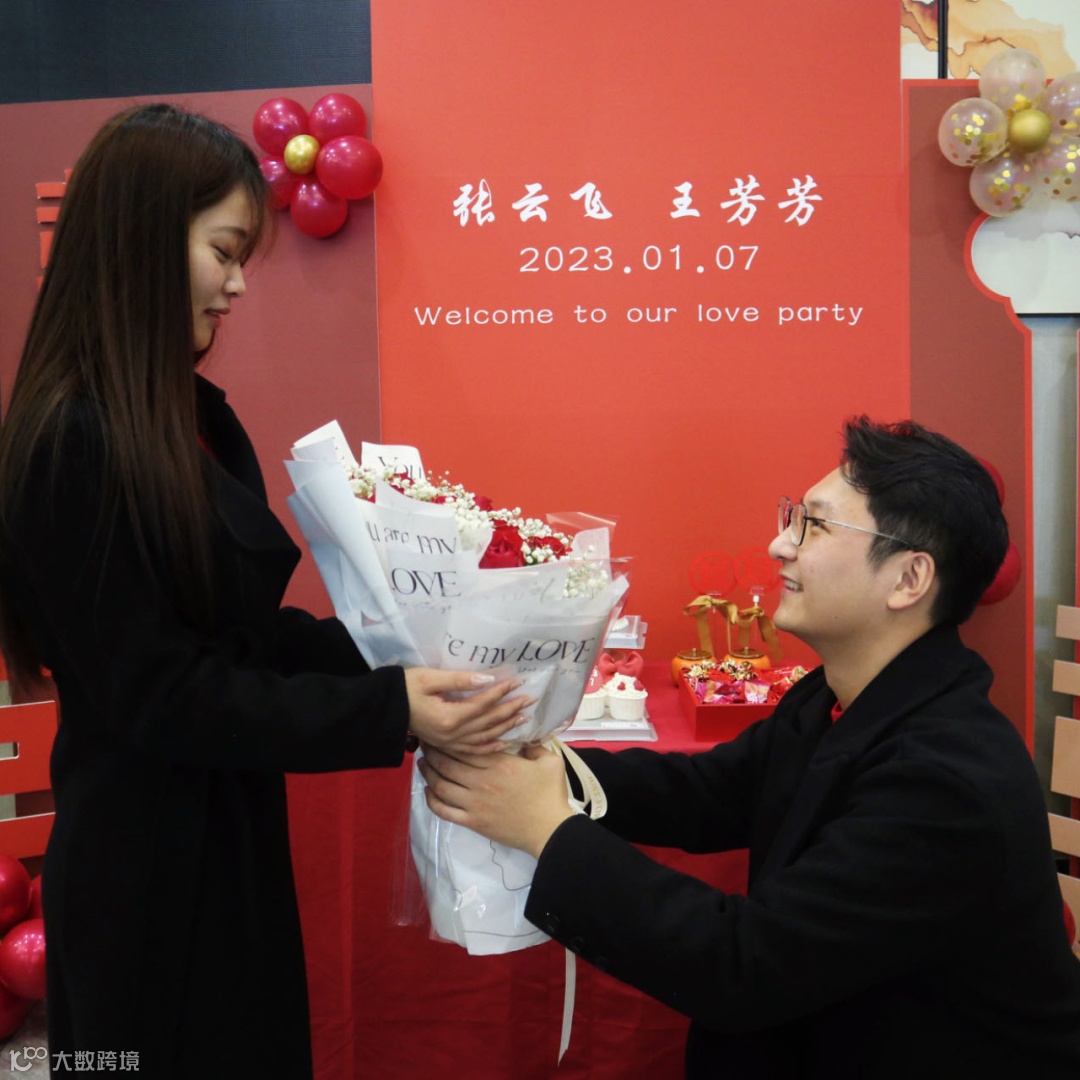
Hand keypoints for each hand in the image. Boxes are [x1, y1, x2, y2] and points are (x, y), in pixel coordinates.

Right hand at [404, 668, 530, 754]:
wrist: (385, 708)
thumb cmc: (406, 688)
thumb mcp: (430, 678)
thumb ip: (460, 680)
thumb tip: (488, 679)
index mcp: (449, 717)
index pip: (483, 704)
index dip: (502, 692)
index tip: (518, 681)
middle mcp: (452, 734)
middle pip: (488, 722)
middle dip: (511, 709)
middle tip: (530, 699)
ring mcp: (450, 743)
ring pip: (485, 737)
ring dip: (506, 727)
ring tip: (524, 717)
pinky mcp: (447, 746)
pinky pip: (473, 751)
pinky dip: (491, 747)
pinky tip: (504, 742)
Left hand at [418, 743, 574, 857]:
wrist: (550, 830)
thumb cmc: (551, 795)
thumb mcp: (550, 762)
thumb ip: (535, 746)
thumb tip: (524, 738)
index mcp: (499, 763)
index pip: (465, 747)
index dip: (449, 738)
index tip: (440, 731)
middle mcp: (481, 781)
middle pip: (447, 764)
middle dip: (432, 752)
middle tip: (424, 744)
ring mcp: (474, 803)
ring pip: (441, 786)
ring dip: (428, 774)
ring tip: (422, 764)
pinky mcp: (472, 822)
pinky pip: (444, 811)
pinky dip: (432, 800)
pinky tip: (428, 792)